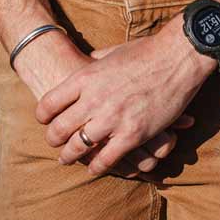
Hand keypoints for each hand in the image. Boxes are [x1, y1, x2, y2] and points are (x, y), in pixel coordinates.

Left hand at [36, 25, 215, 177]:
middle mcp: (94, 99)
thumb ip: (95, 62)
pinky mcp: (133, 134)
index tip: (44, 121)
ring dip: (69, 156)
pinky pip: (106, 158)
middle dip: (52, 139)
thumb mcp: (111, 52)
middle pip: (59, 128)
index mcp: (85, 77)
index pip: (49, 103)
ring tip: (66, 160)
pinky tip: (92, 168)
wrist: (177, 57)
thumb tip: (87, 62)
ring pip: (78, 146)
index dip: (43, 116)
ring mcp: (113, 118)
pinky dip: (96, 166)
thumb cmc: (146, 51)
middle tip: (53, 144)